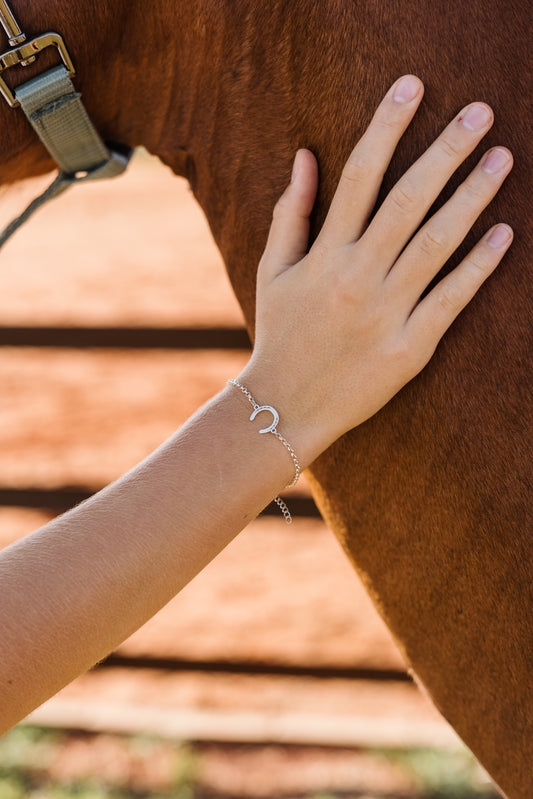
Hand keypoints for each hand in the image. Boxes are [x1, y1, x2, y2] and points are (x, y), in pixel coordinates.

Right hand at [237, 75, 512, 466]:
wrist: (287, 406)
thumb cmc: (280, 333)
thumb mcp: (272, 271)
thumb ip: (290, 213)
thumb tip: (307, 156)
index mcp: (323, 256)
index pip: (359, 177)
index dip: (386, 126)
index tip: (412, 86)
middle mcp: (356, 278)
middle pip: (407, 202)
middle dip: (445, 151)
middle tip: (481, 113)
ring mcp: (386, 314)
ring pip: (436, 245)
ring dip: (471, 199)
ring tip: (502, 160)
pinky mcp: (410, 348)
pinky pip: (451, 300)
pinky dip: (479, 267)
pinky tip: (504, 234)